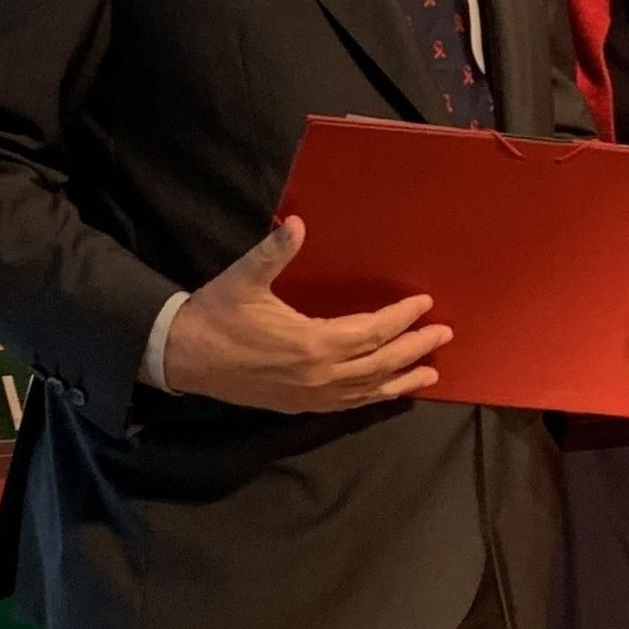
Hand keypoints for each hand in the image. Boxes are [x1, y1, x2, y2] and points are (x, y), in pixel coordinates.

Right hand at [164, 217, 450, 412]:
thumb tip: (297, 223)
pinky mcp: (300, 405)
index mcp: (312, 342)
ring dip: (402, 379)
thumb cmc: (217, 313)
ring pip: (368, 390)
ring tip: (430, 373)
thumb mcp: (244, 278)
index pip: (372, 331)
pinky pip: (349, 405)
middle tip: (443, 334)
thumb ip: (274, 251)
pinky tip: (387, 392)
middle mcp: (319, 375)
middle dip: (415, 348)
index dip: (401, 318)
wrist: (184, 357)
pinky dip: (374, 398)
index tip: (424, 304)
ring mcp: (311, 395)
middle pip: (380, 364)